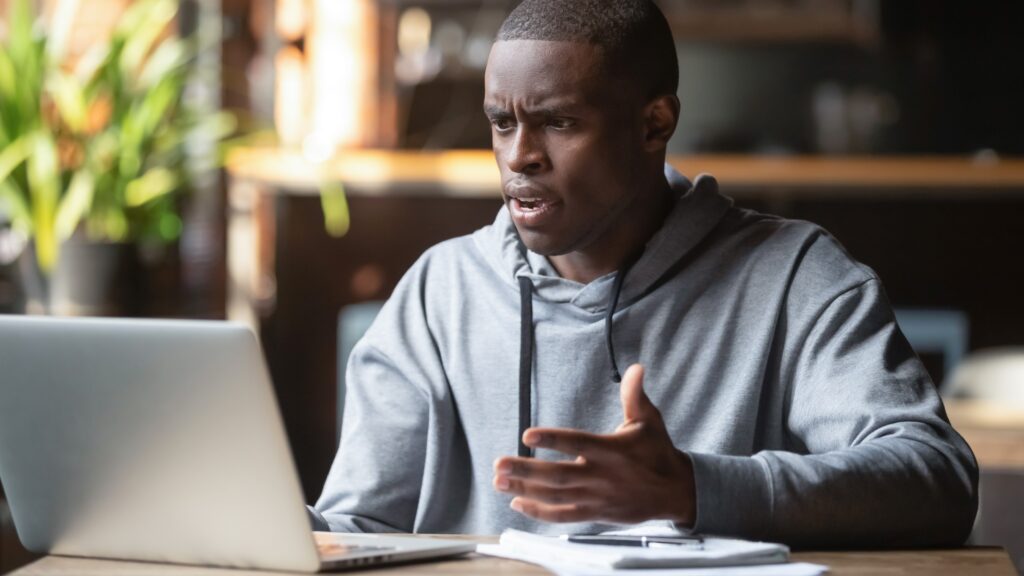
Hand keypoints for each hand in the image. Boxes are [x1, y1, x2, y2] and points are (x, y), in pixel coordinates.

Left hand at [493, 364, 695, 524]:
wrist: (676, 492)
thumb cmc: (658, 452)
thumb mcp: (649, 421)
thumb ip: (635, 395)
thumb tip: (636, 367)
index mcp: (612, 451)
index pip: (578, 443)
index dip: (553, 439)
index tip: (527, 433)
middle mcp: (602, 476)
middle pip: (558, 475)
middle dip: (526, 470)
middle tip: (498, 463)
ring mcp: (597, 498)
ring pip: (556, 496)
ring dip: (525, 489)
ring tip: (498, 481)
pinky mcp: (596, 514)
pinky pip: (564, 516)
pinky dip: (540, 512)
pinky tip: (517, 502)